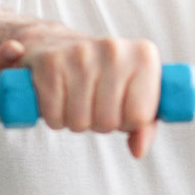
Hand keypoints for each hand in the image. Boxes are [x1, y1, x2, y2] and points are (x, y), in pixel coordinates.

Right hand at [20, 32, 161, 159]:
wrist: (54, 44)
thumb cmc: (101, 75)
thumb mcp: (131, 94)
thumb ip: (144, 125)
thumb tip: (138, 151)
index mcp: (143, 55)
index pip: (140, 116)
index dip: (128, 122)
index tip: (119, 105)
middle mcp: (114, 50)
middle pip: (109, 121)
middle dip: (100, 122)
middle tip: (93, 103)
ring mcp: (80, 54)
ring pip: (80, 122)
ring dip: (76, 121)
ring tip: (75, 99)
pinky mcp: (50, 64)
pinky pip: (55, 116)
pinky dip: (55, 117)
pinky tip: (58, 97)